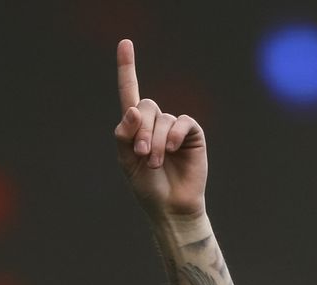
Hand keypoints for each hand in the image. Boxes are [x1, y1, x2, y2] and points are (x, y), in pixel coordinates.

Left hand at [114, 39, 207, 219]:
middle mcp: (155, 123)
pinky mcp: (191, 134)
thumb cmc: (147, 188)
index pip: (130, 93)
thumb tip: (132, 110)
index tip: (125, 43)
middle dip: (141, 130)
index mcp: (136, 127)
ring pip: (162, 119)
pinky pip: (182, 122)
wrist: (170, 207)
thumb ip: (124, 136)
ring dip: (156, 142)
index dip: (127, 68)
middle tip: (141, 154)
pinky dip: (174, 135)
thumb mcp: (127, 163)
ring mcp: (174, 127)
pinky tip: (172, 150)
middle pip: (145, 107)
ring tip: (155, 163)